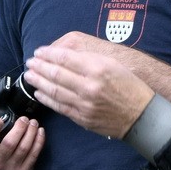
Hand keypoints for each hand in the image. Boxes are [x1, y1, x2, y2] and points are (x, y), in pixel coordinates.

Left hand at [25, 45, 153, 138]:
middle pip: (56, 74)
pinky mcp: (82, 118)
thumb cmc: (130, 86)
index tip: (39, 51)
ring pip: (54, 91)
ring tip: (29, 75)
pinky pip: (59, 107)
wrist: (141, 115)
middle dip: (39, 67)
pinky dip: (47, 99)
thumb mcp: (113, 64)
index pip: (65, 58)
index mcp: (98, 68)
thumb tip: (64, 55)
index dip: (48, 54)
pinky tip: (38, 93)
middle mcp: (89, 86)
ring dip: (38, 82)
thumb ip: (89, 59)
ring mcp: (84, 104)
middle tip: (30, 62)